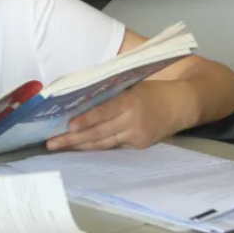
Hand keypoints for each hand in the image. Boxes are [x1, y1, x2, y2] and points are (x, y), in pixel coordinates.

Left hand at [46, 81, 189, 151]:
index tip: (69, 126)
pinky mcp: (139, 146)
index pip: (104, 112)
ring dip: (80, 145)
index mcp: (130, 102)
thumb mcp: (130, 85)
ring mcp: (137, 137)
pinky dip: (95, 146)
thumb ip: (108, 92)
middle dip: (73, 139)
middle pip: (99, 133)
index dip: (87, 120)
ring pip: (104, 143)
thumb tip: (77, 96)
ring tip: (59, 147)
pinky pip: (113, 146)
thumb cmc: (151, 90)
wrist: (182, 105)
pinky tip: (78, 147)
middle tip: (51, 143)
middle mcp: (133, 121)